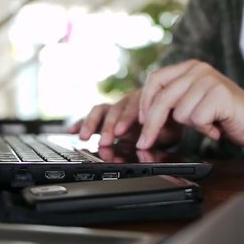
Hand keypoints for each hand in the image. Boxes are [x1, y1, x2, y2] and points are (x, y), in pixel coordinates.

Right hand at [67, 89, 182, 146]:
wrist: (168, 114)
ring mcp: (117, 107)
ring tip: (85, 137)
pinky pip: (93, 116)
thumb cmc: (169, 123)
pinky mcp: (107, 114)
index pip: (134, 107)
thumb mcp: (171, 129)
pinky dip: (82, 123)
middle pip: (115, 109)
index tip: (120, 133)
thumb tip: (148, 143)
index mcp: (146, 100)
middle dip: (109, 126)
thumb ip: (161, 134)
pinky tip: (72, 131)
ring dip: (93, 124)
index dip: (125, 119)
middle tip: (106, 141)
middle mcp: (129, 101)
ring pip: (102, 110)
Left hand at [136, 59, 243, 149]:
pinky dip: (206, 130)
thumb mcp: (194, 103)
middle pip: (163, 98)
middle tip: (144, 144)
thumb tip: (143, 117)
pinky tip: (217, 127)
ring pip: (180, 113)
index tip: (140, 123)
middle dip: (151, 125)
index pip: (155, 79)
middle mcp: (198, 69)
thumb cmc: (225, 115)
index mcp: (190, 68)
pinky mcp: (219, 94)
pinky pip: (197, 119)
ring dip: (193, 126)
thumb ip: (174, 101)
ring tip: (210, 123)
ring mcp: (209, 80)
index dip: (144, 103)